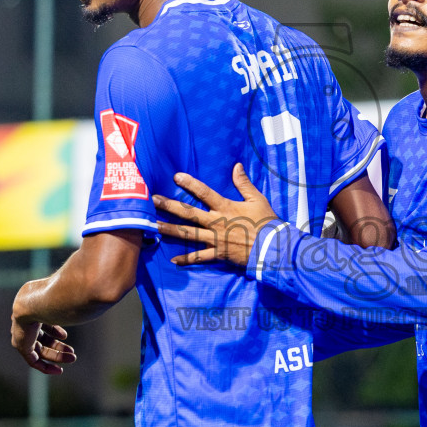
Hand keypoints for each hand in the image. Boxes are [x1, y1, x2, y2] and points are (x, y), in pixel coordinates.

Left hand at [10, 282, 74, 374]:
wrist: (34, 301)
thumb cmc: (55, 295)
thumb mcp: (67, 298)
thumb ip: (75, 300)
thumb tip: (98, 294)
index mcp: (32, 306)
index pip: (41, 321)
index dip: (54, 330)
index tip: (65, 336)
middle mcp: (24, 319)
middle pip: (42, 337)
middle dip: (58, 346)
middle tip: (73, 352)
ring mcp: (21, 332)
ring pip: (39, 349)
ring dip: (56, 355)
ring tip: (72, 358)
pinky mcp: (20, 345)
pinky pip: (32, 360)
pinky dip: (45, 366)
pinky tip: (59, 370)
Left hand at [153, 163, 281, 266]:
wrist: (272, 247)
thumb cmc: (266, 222)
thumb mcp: (257, 199)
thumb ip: (244, 183)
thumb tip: (236, 166)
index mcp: (225, 207)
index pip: (204, 193)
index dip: (190, 184)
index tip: (176, 177)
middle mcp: (216, 222)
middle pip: (189, 213)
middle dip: (170, 206)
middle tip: (154, 200)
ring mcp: (216, 239)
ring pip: (189, 234)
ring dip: (171, 230)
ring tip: (154, 227)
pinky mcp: (218, 254)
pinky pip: (200, 257)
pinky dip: (187, 259)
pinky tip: (173, 260)